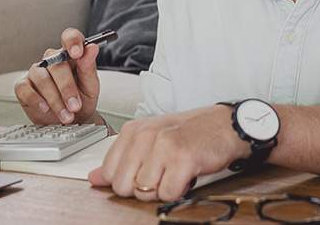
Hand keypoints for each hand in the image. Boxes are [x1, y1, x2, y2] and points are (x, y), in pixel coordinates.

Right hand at [14, 28, 100, 125]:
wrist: (72, 122)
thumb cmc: (81, 100)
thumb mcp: (91, 86)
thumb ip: (89, 67)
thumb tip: (92, 48)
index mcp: (70, 55)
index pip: (70, 37)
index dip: (72, 42)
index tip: (77, 53)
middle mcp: (52, 60)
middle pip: (56, 64)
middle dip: (67, 88)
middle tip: (75, 106)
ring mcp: (36, 72)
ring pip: (42, 78)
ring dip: (55, 99)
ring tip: (66, 114)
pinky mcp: (23, 86)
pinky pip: (25, 89)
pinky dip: (36, 100)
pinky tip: (46, 108)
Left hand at [87, 105, 249, 201]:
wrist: (226, 125)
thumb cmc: (190, 133)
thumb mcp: (150, 140)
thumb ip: (121, 159)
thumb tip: (94, 178)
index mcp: (133, 130)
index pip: (109, 172)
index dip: (128, 180)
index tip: (144, 172)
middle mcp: (145, 136)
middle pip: (123, 186)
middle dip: (143, 188)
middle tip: (162, 173)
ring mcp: (163, 147)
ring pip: (144, 192)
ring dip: (162, 189)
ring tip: (174, 172)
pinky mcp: (182, 159)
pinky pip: (167, 194)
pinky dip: (178, 190)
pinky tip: (186, 175)